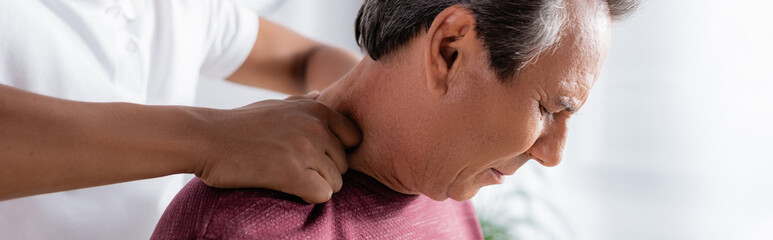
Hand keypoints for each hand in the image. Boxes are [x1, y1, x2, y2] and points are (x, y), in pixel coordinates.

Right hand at [192, 91, 360, 203]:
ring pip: (336, 182)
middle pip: (345, 164)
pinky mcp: (291, 172)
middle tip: (296, 170)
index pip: (355, 138)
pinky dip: (307, 196)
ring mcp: (304, 148)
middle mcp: (315, 125)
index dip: (338, 151)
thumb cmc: (241, 125)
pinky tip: (287, 187)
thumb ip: (305, 102)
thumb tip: (321, 94)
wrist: (206, 138)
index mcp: (317, 108)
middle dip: (325, 172)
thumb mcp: (278, 104)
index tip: (316, 157)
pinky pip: (323, 194)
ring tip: (287, 177)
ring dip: (315, 185)